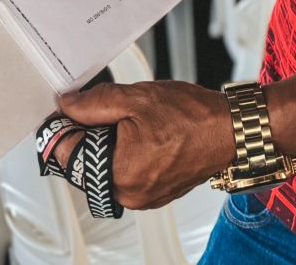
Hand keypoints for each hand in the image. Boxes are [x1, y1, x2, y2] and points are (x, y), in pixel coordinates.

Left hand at [50, 81, 236, 209]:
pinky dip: (129, 152)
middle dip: (91, 135)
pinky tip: (145, 133)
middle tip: (109, 111)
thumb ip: (94, 104)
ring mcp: (145, 196)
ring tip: (133, 121)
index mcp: (121, 175)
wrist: (231, 129)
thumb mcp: (135, 98)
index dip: (63, 128)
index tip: (64, 113)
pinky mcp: (156, 192)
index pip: (70, 156)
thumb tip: (67, 106)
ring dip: (110, 143)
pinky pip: (128, 172)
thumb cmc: (193, 117)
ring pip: (108, 166)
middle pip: (87, 163)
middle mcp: (131, 194)